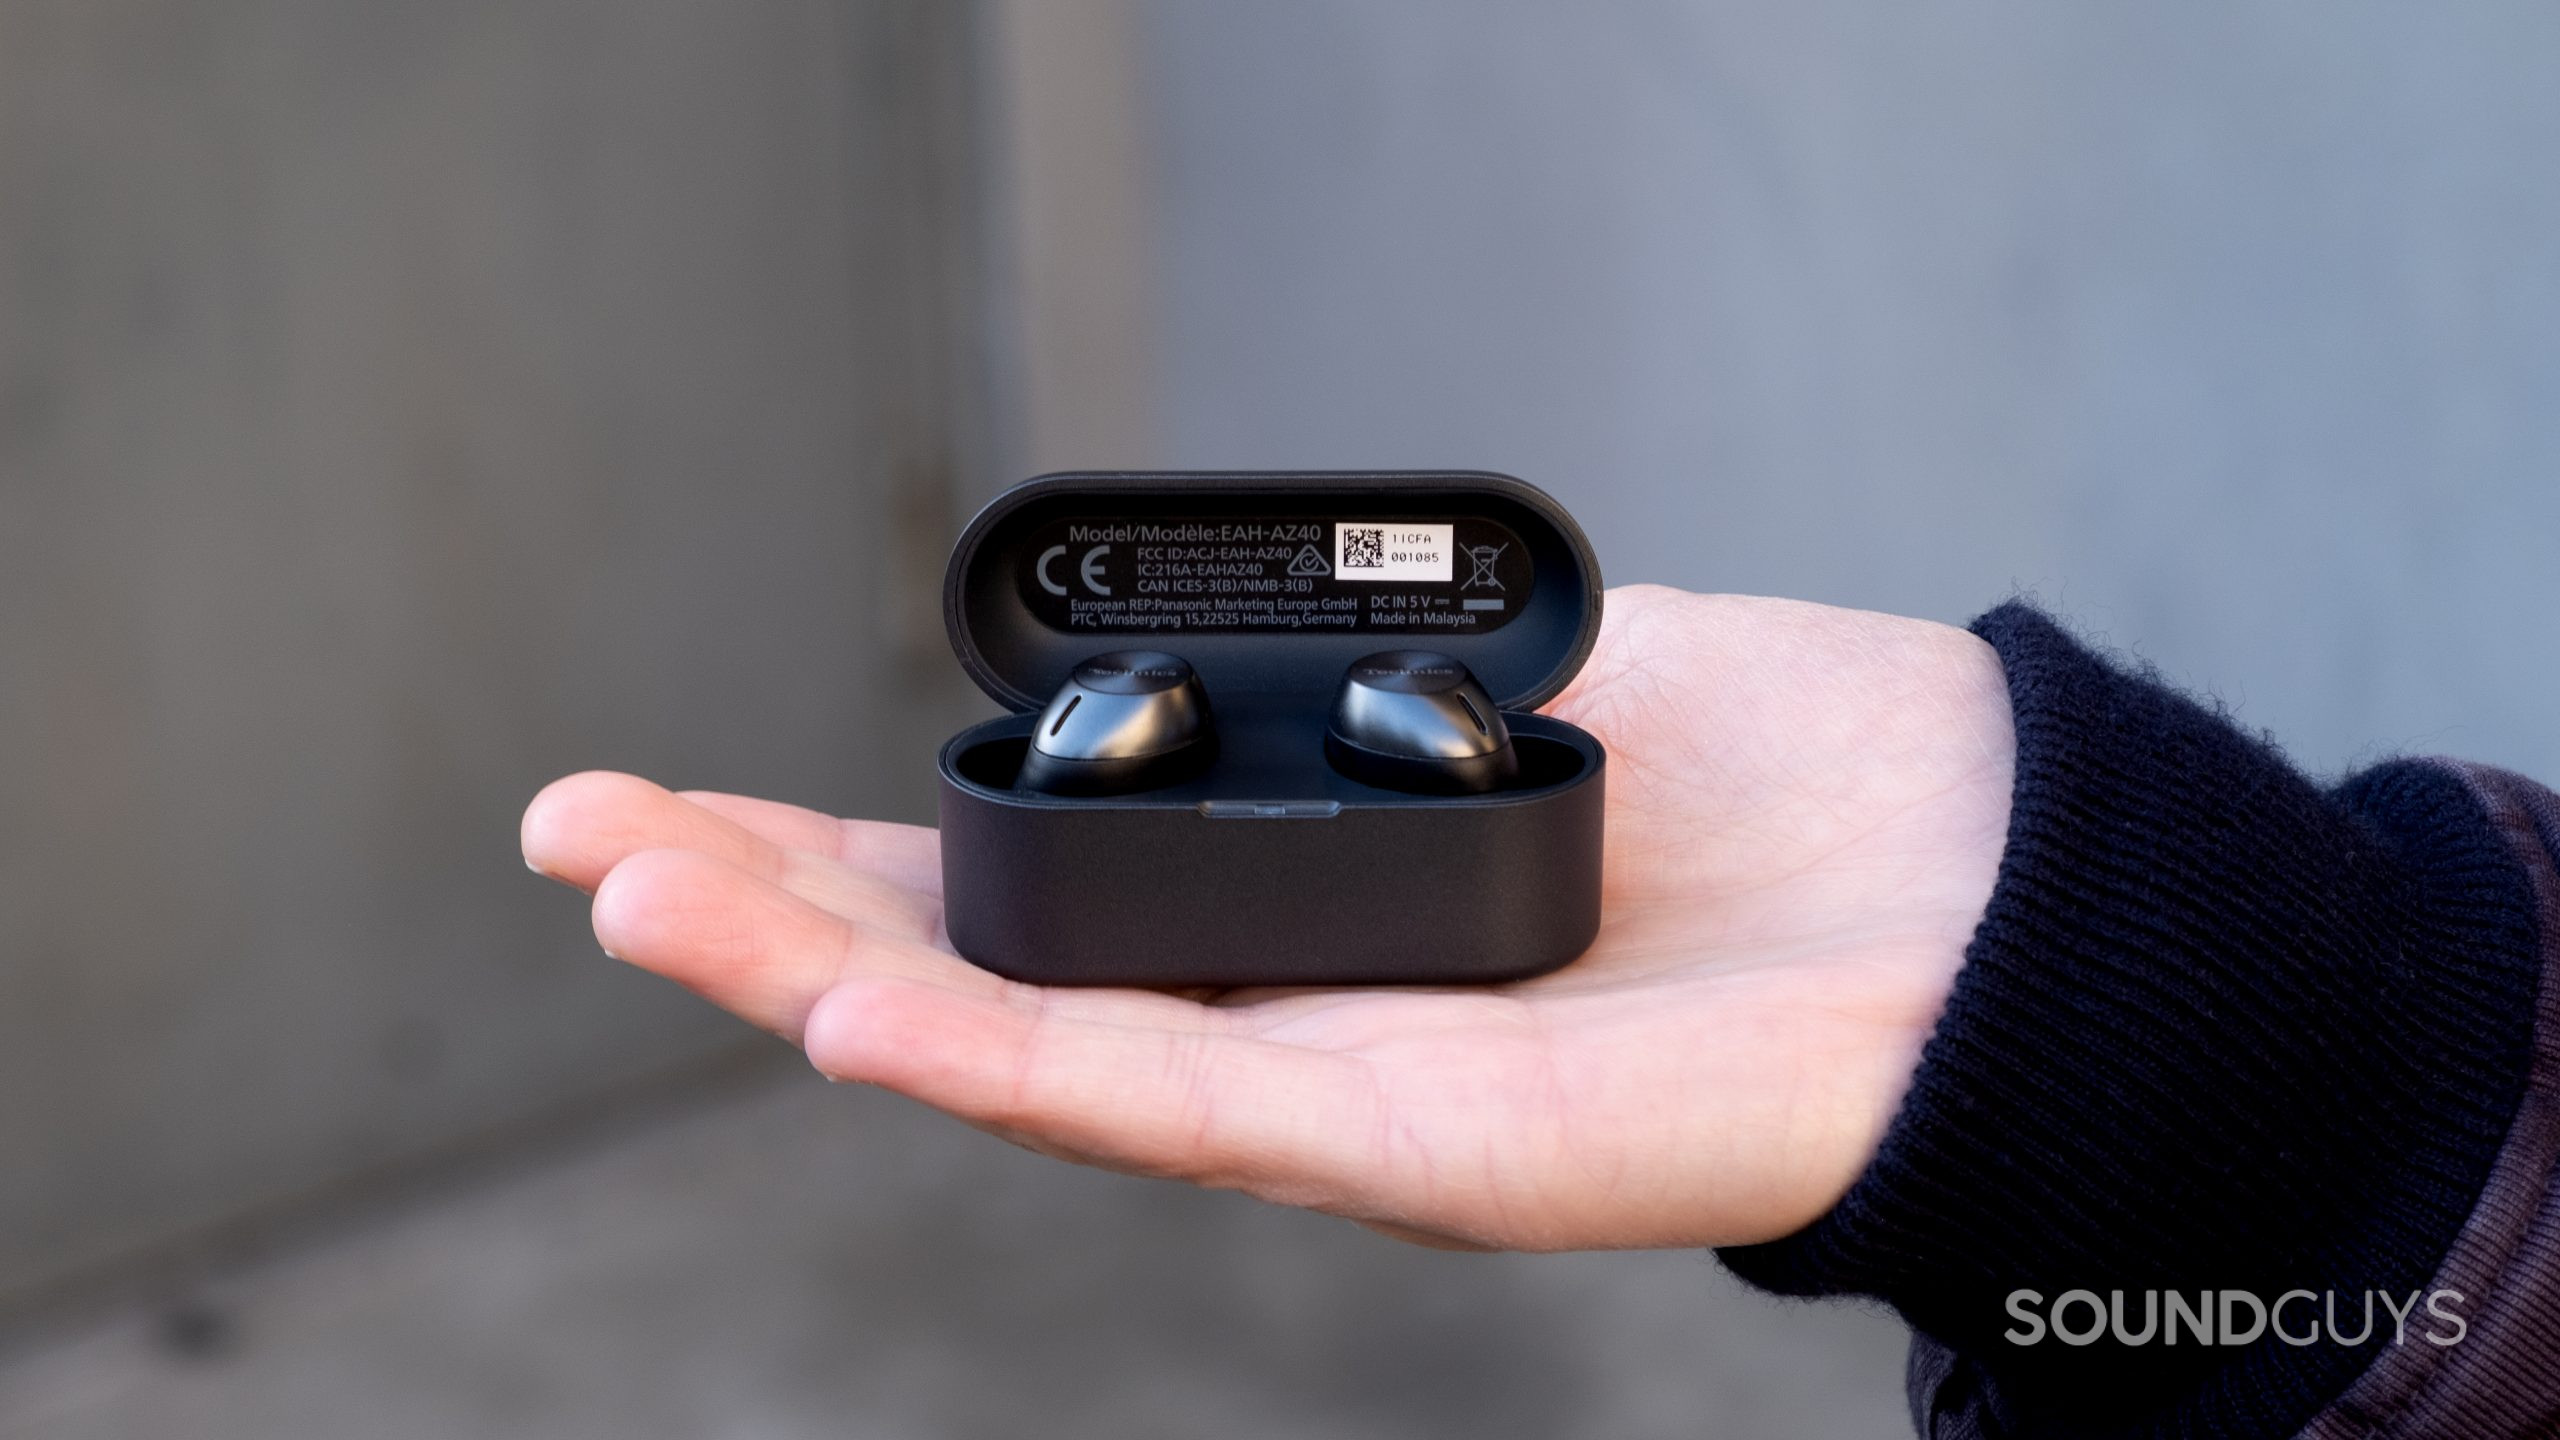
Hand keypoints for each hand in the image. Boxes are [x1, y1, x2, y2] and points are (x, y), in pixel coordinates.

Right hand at [520, 586, 2012, 1251]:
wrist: (1998, 905)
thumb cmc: (1787, 796)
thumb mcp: (1531, 688)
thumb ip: (1377, 686)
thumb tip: (1257, 634)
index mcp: (1288, 921)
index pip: (1022, 889)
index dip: (839, 850)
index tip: (675, 794)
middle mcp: (1282, 1027)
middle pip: (978, 983)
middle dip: (766, 917)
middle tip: (581, 844)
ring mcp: (1339, 1104)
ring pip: (1035, 1059)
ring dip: (824, 986)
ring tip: (647, 912)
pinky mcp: (1426, 1151)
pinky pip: (1186, 1106)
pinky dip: (1011, 1064)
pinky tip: (864, 1020)